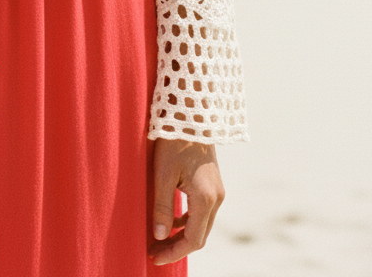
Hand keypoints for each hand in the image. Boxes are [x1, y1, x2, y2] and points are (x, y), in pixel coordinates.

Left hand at [149, 138, 223, 265]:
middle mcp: (216, 198)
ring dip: (182, 235)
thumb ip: (162, 207)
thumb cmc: (174, 141)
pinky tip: (172, 219)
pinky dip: (188, 221)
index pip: (193, 240)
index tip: (154, 257)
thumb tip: (160, 236)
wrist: (191, 114)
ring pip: (202, 224)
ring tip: (159, 238)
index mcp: (205, 198)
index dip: (173, 252)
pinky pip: (202, 211)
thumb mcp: (163, 174)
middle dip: (177, 247)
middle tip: (154, 251)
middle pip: (199, 236)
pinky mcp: (213, 183)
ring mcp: (217, 191)